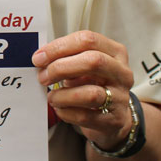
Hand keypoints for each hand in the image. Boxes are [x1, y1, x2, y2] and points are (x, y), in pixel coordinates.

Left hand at [32, 30, 134, 150]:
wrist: (113, 117)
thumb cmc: (95, 85)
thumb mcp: (86, 66)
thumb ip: (68, 58)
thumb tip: (41, 59)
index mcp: (115, 52)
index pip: (88, 40)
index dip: (59, 47)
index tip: (39, 57)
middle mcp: (122, 73)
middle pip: (93, 62)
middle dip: (60, 68)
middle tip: (42, 76)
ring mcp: (120, 98)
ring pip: (90, 93)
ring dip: (63, 95)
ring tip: (52, 97)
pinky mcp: (113, 120)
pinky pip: (85, 116)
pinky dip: (66, 112)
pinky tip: (60, 108)